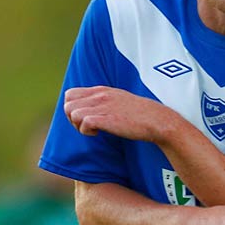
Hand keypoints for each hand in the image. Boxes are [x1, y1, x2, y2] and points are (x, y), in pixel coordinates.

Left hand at [64, 86, 181, 143]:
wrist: (157, 121)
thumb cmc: (142, 115)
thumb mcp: (120, 100)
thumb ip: (105, 101)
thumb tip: (94, 110)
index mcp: (101, 90)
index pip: (70, 94)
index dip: (72, 108)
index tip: (84, 118)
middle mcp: (99, 96)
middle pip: (67, 104)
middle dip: (72, 118)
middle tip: (86, 126)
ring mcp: (101, 106)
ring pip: (72, 113)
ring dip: (78, 125)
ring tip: (93, 130)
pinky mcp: (105, 119)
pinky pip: (83, 123)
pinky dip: (86, 131)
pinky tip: (98, 133)